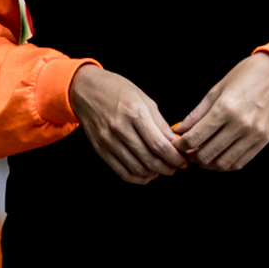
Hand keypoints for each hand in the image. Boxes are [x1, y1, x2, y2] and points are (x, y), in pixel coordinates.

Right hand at [69, 63, 185, 184]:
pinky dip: (137, 178)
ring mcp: (108, 141)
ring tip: (162, 169)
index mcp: (134, 113)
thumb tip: (174, 143)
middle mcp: (120, 128)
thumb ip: (160, 123)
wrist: (86, 89)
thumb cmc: (117, 90)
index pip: (160, 145)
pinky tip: (146, 174)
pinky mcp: (100, 149)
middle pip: (149, 159)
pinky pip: (121, 171)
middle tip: (176, 167)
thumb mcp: (144, 99)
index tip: (182, 160)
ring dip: (154, 173)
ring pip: (137, 168)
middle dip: (168, 168)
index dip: (175, 157)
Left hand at [174, 53, 268, 172]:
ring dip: (207, 164)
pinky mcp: (263, 141)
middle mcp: (240, 124)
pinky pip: (239, 163)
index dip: (180, 145)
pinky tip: (217, 157)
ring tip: (200, 156)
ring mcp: (254, 135)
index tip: (176, 144)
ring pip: (222, 163)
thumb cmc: (245, 77)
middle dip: (191, 157)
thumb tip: (179, 130)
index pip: (194, 138)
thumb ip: (196, 114)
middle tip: (186, 152)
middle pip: (206, 154)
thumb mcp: (216, 90)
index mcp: (225, 109)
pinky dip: (224, 164)